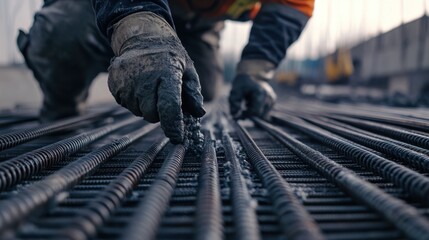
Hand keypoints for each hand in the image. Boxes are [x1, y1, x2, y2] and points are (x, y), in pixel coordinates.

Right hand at [109, 12, 204, 142]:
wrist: (142, 37)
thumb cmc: (170, 56)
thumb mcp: (188, 69)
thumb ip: (194, 92)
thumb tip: (199, 113)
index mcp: (167, 73)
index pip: (169, 107)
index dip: (173, 126)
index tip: (177, 138)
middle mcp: (144, 78)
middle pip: (151, 115)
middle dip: (160, 112)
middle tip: (163, 97)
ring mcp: (126, 80)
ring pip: (138, 111)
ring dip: (146, 106)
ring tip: (150, 87)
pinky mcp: (113, 82)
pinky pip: (125, 104)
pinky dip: (133, 100)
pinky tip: (138, 85)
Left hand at [229, 60, 276, 118]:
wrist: (249, 75)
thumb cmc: (241, 84)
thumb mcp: (234, 92)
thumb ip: (234, 104)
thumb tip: (235, 115)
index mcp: (260, 92)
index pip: (256, 111)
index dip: (247, 114)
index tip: (241, 112)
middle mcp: (268, 95)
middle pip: (261, 114)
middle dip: (251, 114)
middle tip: (244, 108)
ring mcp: (272, 97)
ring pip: (264, 114)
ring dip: (255, 112)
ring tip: (249, 103)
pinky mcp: (273, 100)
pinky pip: (266, 111)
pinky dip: (259, 110)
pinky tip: (254, 103)